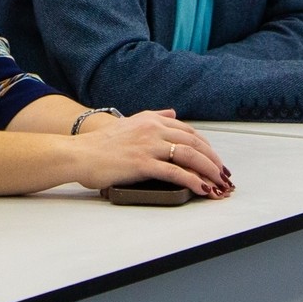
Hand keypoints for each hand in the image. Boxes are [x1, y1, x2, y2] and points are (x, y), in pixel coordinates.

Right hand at [70, 111, 230, 197]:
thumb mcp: (130, 122)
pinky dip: (193, 181)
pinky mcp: (142, 164)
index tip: (214, 159)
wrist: (78, 153)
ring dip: (208, 170)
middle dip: (213, 159)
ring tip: (218, 183)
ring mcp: (148, 146)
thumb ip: (153, 117)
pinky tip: (202, 189)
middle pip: (194, 143)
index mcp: (151, 120)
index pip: (188, 131)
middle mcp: (153, 129)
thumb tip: (172, 113)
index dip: (205, 146)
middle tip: (223, 174)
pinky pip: (175, 173)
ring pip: (189, 156)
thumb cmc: (100, 144)